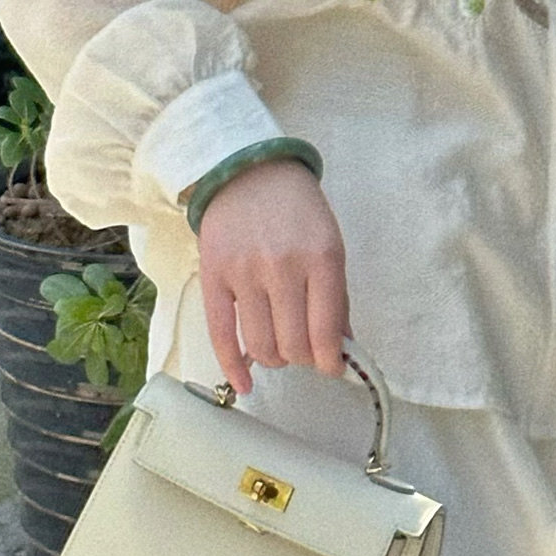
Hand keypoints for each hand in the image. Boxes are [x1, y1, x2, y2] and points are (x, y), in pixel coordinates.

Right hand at [196, 159, 349, 396]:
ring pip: (261, 346)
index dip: (331, 361)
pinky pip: (222, 335)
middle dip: (303, 358)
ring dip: (274, 359)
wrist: (247, 170)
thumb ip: (336, 297)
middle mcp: (283, 266)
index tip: (332, 366)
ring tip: (278, 348)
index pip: (326, 331)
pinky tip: (244, 385)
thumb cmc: (296, 209)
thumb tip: (341, 349)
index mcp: (322, 257)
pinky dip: (233, 368)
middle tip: (304, 350)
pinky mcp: (213, 276)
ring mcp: (245, 272)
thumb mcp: (330, 244)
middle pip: (294, 345)